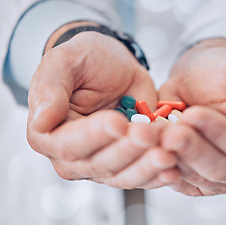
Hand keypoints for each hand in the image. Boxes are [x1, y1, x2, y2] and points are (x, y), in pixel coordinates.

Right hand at [27, 31, 178, 188]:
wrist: (116, 65)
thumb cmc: (88, 59)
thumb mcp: (65, 60)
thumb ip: (49, 88)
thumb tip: (41, 122)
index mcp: (49, 133)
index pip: (67, 145)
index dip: (93, 136)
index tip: (118, 122)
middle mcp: (73, 155)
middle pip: (99, 164)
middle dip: (127, 150)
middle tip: (151, 133)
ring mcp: (102, 162)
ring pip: (123, 176)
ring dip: (146, 166)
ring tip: (168, 150)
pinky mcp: (127, 161)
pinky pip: (142, 175)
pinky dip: (158, 174)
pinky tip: (174, 167)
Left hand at [159, 39, 225, 195]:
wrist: (199, 78)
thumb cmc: (222, 71)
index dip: (219, 132)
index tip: (192, 115)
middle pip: (223, 169)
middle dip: (192, 149)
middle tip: (168, 131)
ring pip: (200, 178)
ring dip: (175, 158)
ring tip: (156, 135)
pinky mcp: (202, 182)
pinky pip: (184, 182)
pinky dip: (166, 168)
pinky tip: (154, 150)